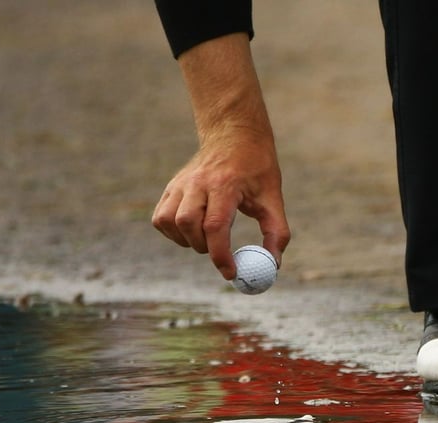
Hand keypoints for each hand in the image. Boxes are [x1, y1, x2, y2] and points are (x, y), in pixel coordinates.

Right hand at [152, 129, 289, 280]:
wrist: (234, 135)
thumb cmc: (256, 168)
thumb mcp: (273, 198)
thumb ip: (276, 232)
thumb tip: (272, 265)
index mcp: (225, 184)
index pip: (216, 225)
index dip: (221, 255)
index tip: (231, 272)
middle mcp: (198, 182)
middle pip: (188, 223)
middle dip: (203, 246)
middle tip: (219, 249)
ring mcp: (181, 183)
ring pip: (168, 221)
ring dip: (185, 240)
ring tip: (205, 237)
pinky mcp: (171, 187)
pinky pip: (161, 218)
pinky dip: (173, 231)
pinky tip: (192, 230)